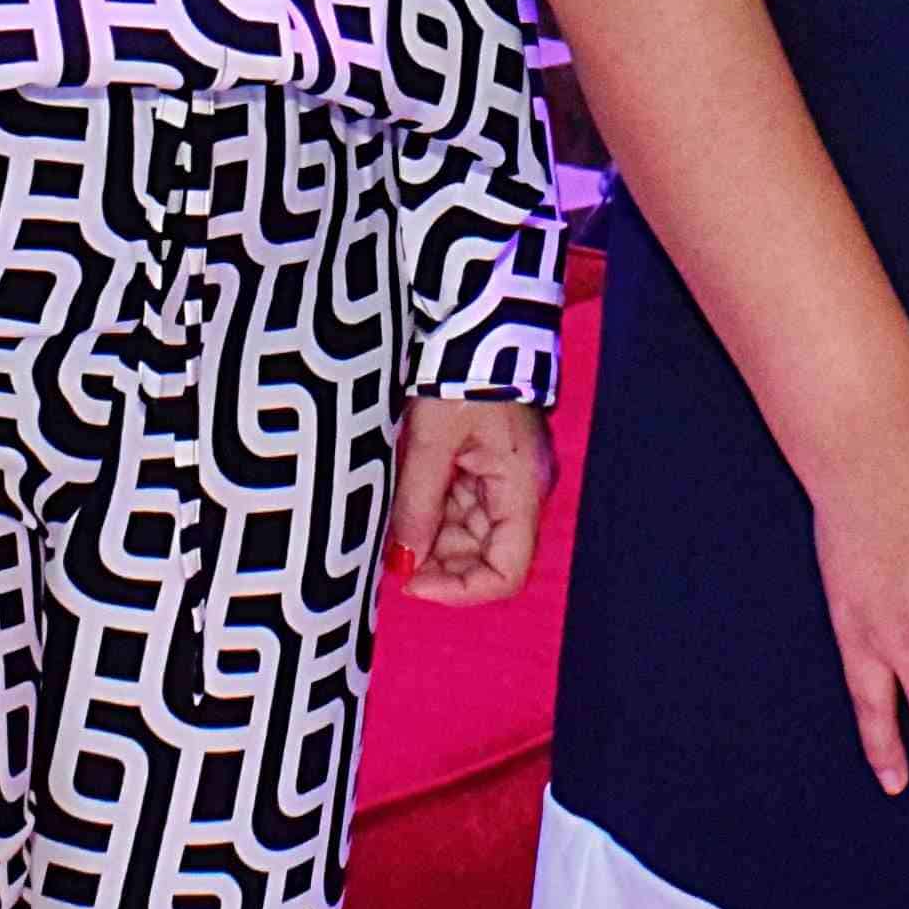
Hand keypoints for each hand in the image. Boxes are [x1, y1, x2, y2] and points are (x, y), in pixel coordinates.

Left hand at [390, 395, 550, 604]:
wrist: (477, 318)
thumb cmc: (460, 374)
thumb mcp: (431, 442)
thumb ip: (418, 506)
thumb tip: (403, 565)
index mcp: (521, 489)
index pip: (506, 573)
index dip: (460, 590)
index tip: (411, 583)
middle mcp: (520, 490)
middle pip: (483, 555)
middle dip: (436, 560)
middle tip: (387, 552)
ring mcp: (504, 475)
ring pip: (466, 532)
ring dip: (428, 534)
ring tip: (389, 514)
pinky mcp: (487, 460)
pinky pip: (460, 502)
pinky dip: (431, 508)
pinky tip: (402, 494)